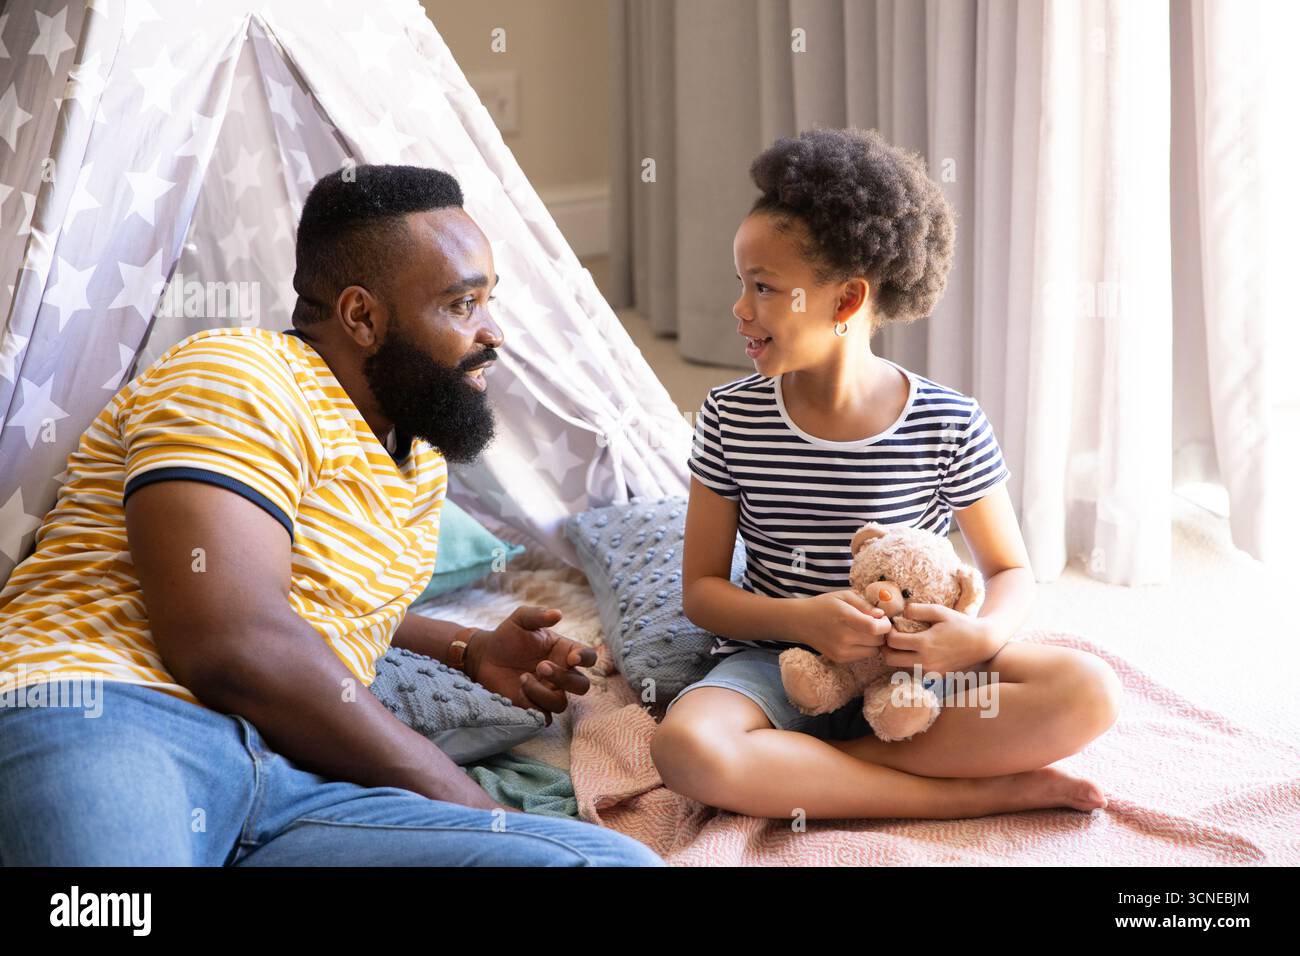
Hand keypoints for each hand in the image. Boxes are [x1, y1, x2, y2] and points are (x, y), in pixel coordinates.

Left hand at [465, 606, 597, 724]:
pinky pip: (543, 716)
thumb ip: (538, 615)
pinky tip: (518, 692)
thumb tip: (558, 614)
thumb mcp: (520, 619)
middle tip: (541, 667)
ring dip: (543, 693)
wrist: (484, 656)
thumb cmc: (507, 636)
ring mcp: (548, 692)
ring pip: (561, 704)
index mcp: (564, 652)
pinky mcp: (534, 707)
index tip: (572, 658)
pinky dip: (533, 706)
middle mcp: (561, 674)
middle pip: (581, 686)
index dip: (586, 659)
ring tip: (523, 678)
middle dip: (564, 679)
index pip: (589, 658)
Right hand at [789, 590, 891, 663]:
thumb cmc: (824, 605)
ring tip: (864, 631)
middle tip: (874, 623)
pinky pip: (863, 656)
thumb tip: (881, 615)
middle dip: (881, 632)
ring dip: (874, 642)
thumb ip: (864, 604)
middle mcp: (843, 637)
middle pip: (878, 641)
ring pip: (874, 651)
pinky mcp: (840, 659)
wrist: (801, 622)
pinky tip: (855, 639)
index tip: (882, 618)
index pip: (875, 628)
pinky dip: (864, 648)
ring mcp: (841, 651)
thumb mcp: (844, 596)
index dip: (885, 624)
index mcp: (845, 617)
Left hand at [880, 604, 997, 675]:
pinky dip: (910, 662)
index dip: (888, 633)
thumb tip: (900, 613)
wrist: (982, 643)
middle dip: (887, 648)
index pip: (892, 642)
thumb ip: (917, 610)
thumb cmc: (960, 624)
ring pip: (901, 667)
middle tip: (892, 638)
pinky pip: (914, 671)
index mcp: (925, 644)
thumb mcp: (939, 611)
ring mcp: (931, 672)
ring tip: (905, 644)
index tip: (893, 626)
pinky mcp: (936, 678)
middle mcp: (926, 662)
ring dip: (898, 656)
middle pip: (890, 660)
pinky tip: (917, 652)